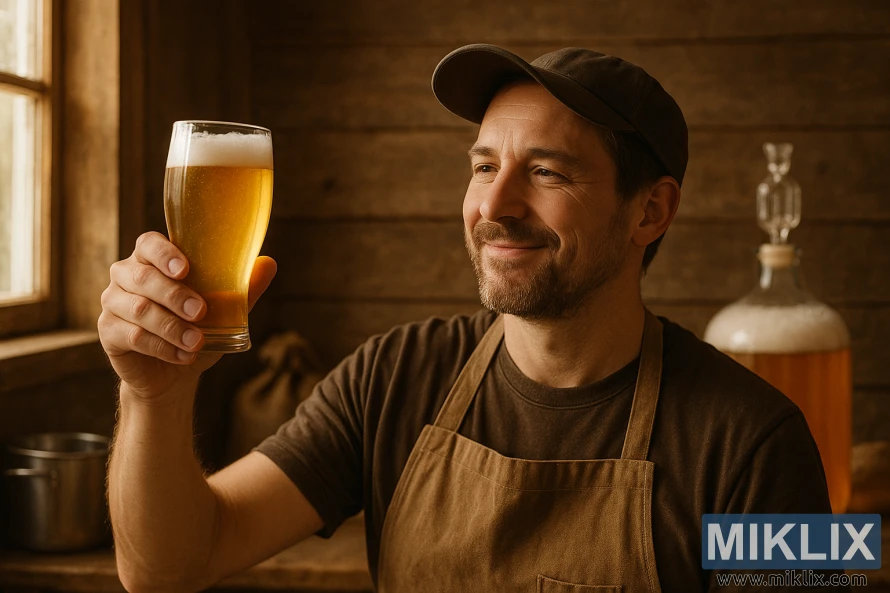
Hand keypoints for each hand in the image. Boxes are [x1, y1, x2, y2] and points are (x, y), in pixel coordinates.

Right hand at [98, 231, 276, 400]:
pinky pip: (132, 336)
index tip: (185, 268)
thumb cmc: (196, 327)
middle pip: (143, 277)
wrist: (174, 370)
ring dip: (171, 327)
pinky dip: (162, 347)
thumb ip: (243, 287)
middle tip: (201, 312)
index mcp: (151, 259)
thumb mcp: (224, 309)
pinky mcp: (108, 331)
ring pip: (139, 309)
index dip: (164, 253)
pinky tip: (184, 355)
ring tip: (198, 341)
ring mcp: (113, 302)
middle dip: (175, 295)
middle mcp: (126, 275)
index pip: (149, 244)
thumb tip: (269, 263)